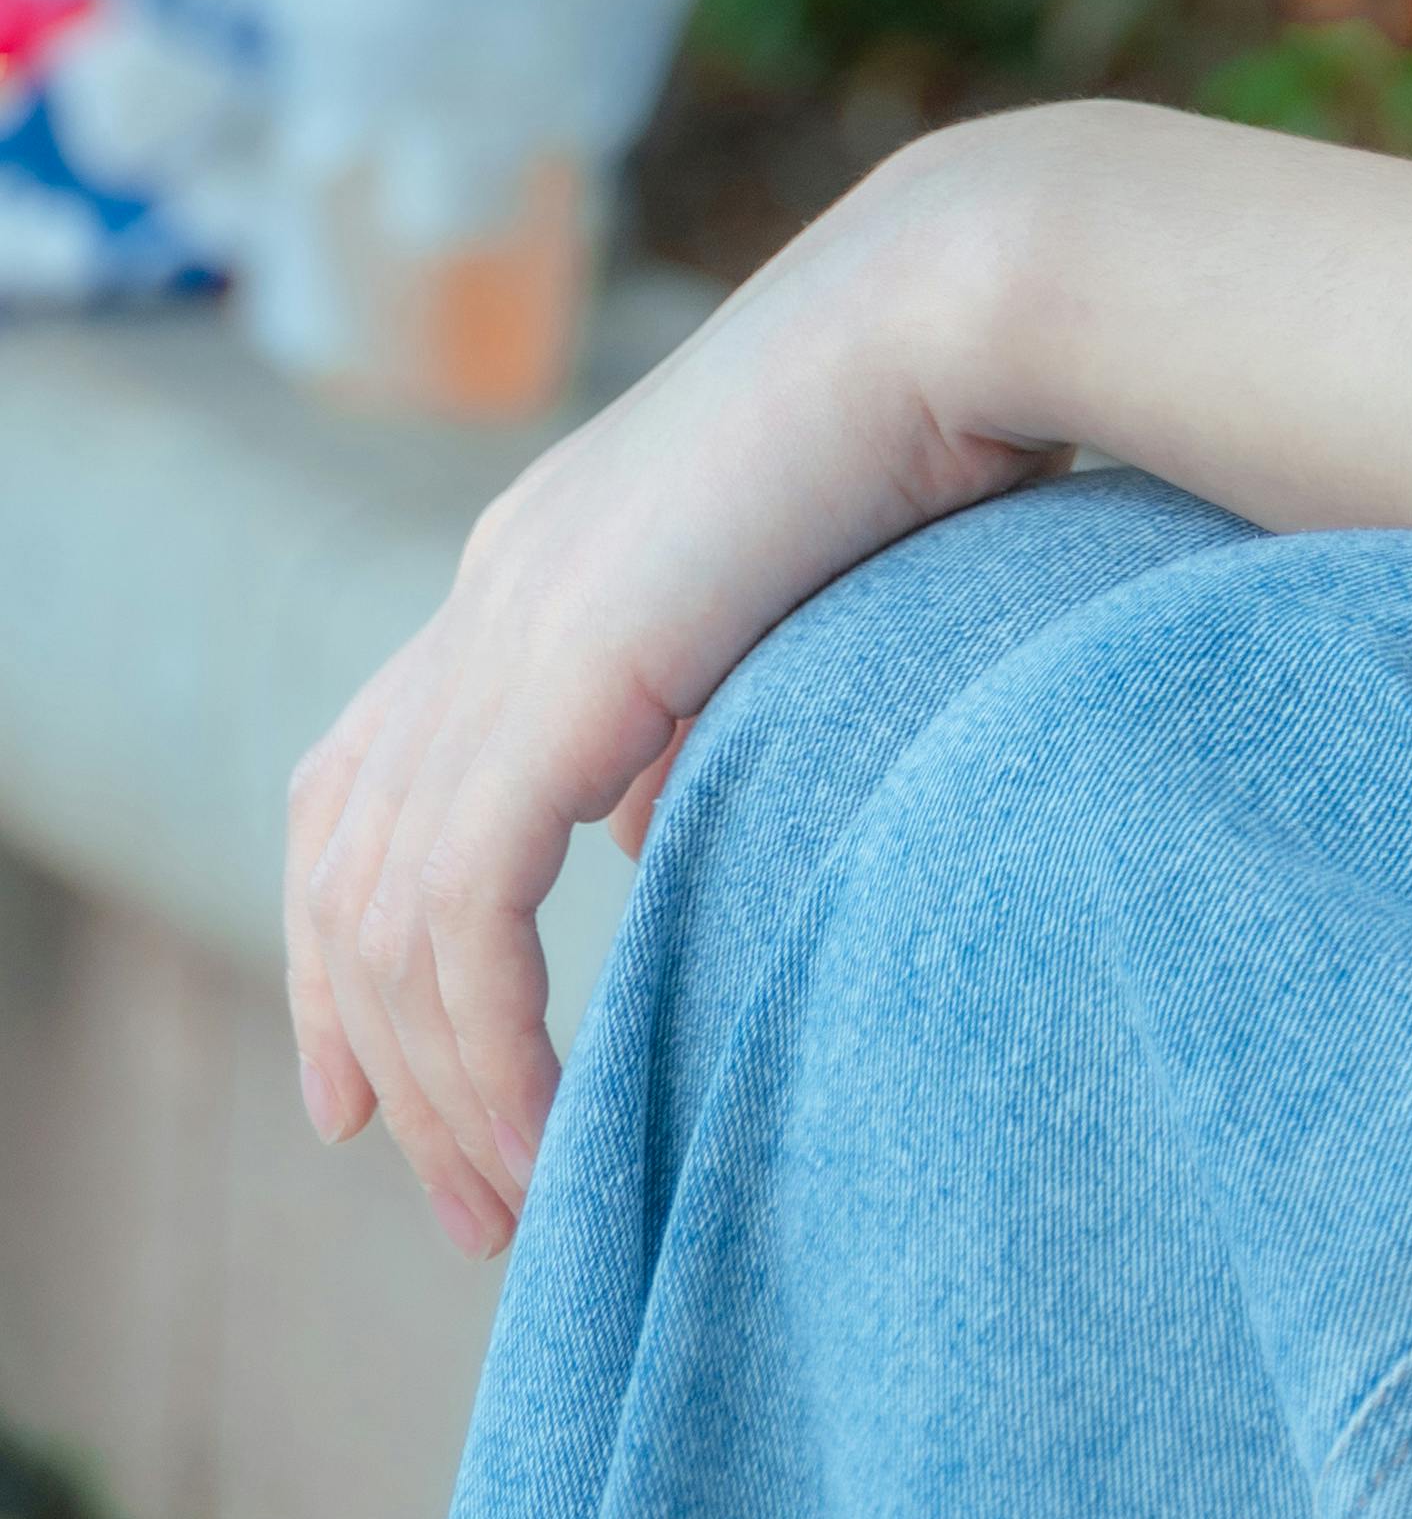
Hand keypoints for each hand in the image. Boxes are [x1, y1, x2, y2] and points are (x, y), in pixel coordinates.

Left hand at [284, 140, 1044, 1252]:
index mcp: (535, 564)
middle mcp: (490, 588)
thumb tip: (643, 828)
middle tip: (469, 1204)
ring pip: (389, 914)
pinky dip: (487, 1048)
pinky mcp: (557, 674)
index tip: (367, 1095)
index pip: (361, 780)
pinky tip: (553, 1133)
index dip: (342, 943)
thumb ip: (687, 710)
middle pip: (345, 864)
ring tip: (524, 1208)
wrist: (961, 310)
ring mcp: (509, 622)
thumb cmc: (932, 429)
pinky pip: (458, 915)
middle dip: (383, 1054)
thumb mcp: (781, 598)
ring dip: (444, 1085)